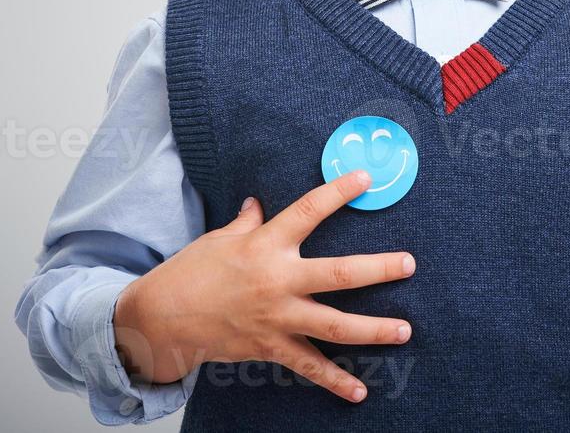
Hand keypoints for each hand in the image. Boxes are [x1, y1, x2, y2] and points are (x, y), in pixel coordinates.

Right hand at [113, 169, 414, 402]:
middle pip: (338, 274)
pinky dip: (335, 381)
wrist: (160, 320)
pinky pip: (309, 367)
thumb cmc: (189, 272)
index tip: (366, 179)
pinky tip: (360, 390)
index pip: (309, 211)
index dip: (338, 192)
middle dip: (378, 270)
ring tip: (404, 331)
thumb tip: (258, 204)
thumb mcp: (218, 239)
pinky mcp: (270, 347)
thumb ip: (246, 223)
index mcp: (265, 245)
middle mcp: (277, 280)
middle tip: (408, 264)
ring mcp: (277, 317)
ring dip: (373, 329)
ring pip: (334, 325)